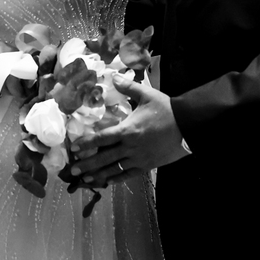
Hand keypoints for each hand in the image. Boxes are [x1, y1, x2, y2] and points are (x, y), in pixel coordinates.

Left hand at [68, 74, 187, 184]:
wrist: (187, 125)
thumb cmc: (166, 109)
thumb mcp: (147, 94)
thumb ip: (128, 87)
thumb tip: (113, 76)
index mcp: (128, 130)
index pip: (102, 138)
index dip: (87, 143)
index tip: (74, 148)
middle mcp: (130, 147)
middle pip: (104, 157)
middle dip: (87, 164)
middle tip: (72, 170)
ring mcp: (138, 158)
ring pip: (114, 169)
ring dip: (98, 175)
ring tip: (85, 180)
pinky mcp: (147, 166)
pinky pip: (128, 175)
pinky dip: (116, 179)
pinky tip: (107, 182)